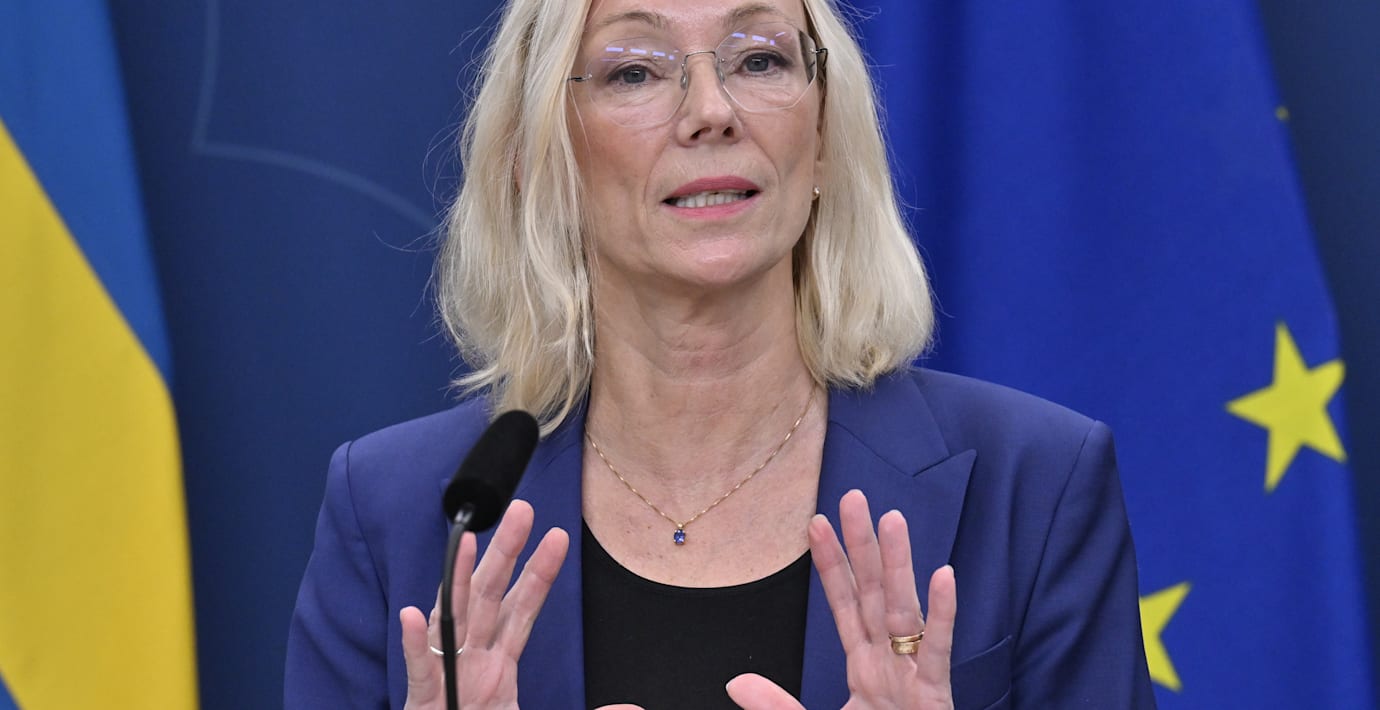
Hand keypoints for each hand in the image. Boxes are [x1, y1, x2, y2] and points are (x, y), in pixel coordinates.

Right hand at [399, 499, 569, 709]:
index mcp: (499, 666)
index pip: (523, 610)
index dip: (539, 574)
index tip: (558, 537)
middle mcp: (472, 662)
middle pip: (489, 598)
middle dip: (504, 554)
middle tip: (522, 509)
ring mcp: (447, 679)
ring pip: (452, 621)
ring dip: (455, 581)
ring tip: (461, 541)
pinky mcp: (424, 702)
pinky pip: (420, 671)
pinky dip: (417, 646)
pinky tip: (415, 616)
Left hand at [727, 490, 956, 709]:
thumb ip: (778, 708)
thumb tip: (734, 682)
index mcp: (866, 669)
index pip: (844, 605)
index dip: (829, 565)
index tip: (814, 523)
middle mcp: (891, 663)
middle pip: (875, 593)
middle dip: (863, 546)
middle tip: (852, 496)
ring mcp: (915, 678)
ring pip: (905, 611)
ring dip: (900, 565)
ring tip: (893, 519)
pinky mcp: (936, 697)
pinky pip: (937, 652)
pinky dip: (942, 615)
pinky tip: (943, 576)